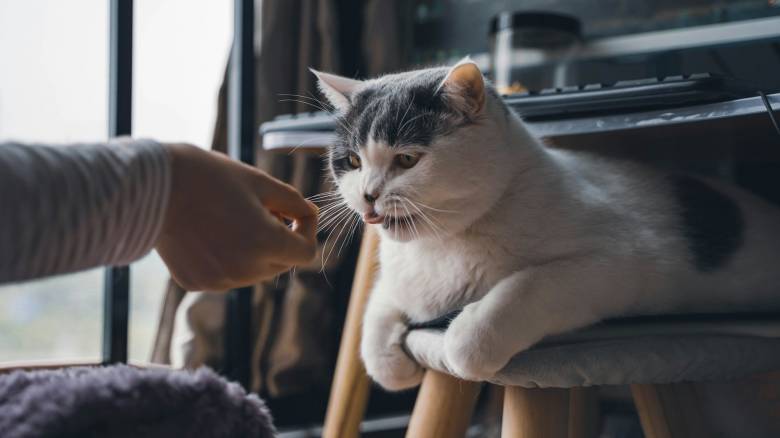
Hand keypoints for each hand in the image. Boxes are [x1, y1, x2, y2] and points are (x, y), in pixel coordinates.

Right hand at [156, 143, 317, 290]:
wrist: (150, 186)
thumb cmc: (207, 176)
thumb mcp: (259, 182)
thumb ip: (293, 202)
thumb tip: (311, 215)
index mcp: (264, 243)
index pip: (306, 252)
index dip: (307, 231)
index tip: (296, 213)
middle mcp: (244, 270)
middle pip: (282, 263)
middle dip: (282, 239)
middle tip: (263, 210)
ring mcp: (218, 281)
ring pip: (256, 272)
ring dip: (257, 250)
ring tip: (234, 219)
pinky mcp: (197, 283)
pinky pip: (227, 275)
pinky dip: (229, 258)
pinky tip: (211, 233)